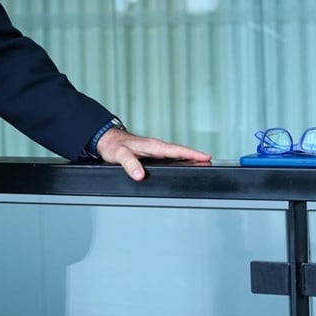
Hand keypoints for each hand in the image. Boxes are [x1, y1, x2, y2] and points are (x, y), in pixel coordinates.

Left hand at [96, 127, 211, 180]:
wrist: (106, 140)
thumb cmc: (114, 146)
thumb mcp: (120, 155)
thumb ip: (130, 164)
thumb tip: (139, 175)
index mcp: (153, 146)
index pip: (177, 150)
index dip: (193, 154)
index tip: (207, 157)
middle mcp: (156, 147)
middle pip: (181, 152)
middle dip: (196, 157)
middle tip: (210, 163)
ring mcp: (154, 150)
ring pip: (176, 154)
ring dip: (188, 158)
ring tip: (200, 165)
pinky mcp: (151, 154)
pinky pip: (169, 157)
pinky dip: (178, 160)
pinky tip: (181, 166)